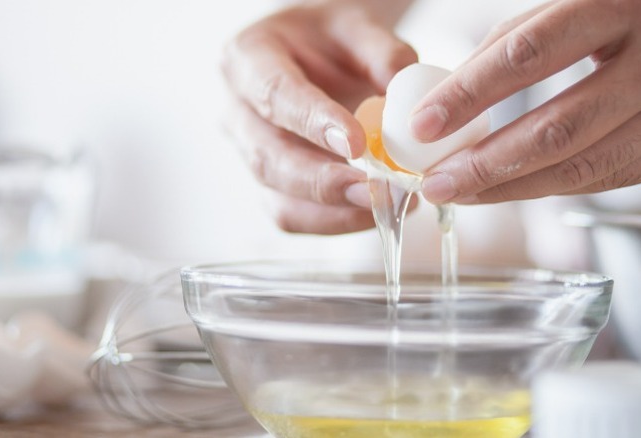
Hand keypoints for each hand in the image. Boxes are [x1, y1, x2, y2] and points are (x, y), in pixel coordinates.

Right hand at [221, 0, 416, 232]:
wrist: (322, 55)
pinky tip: (372, 212)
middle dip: (322, 182)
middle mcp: (238, 111)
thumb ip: (382, 52)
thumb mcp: (358, 24)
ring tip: (383, 205)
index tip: (357, 144)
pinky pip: (293, 215)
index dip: (312, 123)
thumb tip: (402, 91)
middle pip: (268, 158)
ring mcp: (251, 153)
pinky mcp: (271, 185)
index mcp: (248, 59)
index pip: (274, 94)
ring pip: (277, 197)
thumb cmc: (332, 39)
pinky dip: (334, 222)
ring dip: (331, 210)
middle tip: (372, 191)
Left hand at [410, 0, 640, 203]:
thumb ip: (531, 31)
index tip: (423, 123)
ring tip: (460, 193)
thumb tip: (459, 86)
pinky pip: (611, 178)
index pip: (526, 54)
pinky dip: (555, 187)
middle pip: (553, 128)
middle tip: (432, 182)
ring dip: (510, 189)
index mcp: (625, 3)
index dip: (469, 93)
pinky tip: (514, 189)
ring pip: (580, 167)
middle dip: (482, 164)